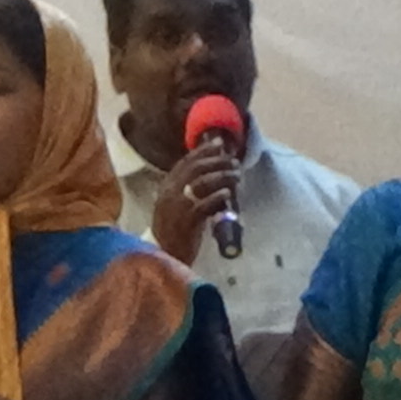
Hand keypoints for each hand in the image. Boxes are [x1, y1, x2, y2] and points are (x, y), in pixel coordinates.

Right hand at [152, 137, 240, 263]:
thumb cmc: (172, 232)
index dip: (203, 151)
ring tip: (237, 176)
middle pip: (196, 168)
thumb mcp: (175, 206)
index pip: (185, 162)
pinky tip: (229, 194)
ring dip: (223, 176)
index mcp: (166, 187)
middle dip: (217, 161)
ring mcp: (177, 206)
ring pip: (202, 183)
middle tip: (233, 161)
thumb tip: (210, 175)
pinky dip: (218, 197)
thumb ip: (186, 190)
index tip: (218, 143)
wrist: (163, 256)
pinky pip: (204, 204)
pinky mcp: (186, 221)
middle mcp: (170, 193)